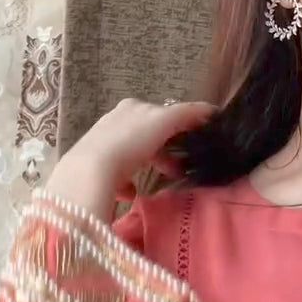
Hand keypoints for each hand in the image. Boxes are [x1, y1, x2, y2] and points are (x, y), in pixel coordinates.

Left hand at [45, 99, 212, 220]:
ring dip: (147, 166)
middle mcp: (115, 121)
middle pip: (146, 136)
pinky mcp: (94, 169)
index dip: (180, 126)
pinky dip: (127, 184)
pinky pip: (117, 176)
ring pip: (132, 155)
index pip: (162, 113)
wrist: (91, 170)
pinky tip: (132, 194)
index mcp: (132, 107)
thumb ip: (188, 113)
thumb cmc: (131, 141)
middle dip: (164, 152)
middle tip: (178, 169)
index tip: (194, 142)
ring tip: (159, 182)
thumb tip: (211, 110)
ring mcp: (103, 145)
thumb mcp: (164, 121)